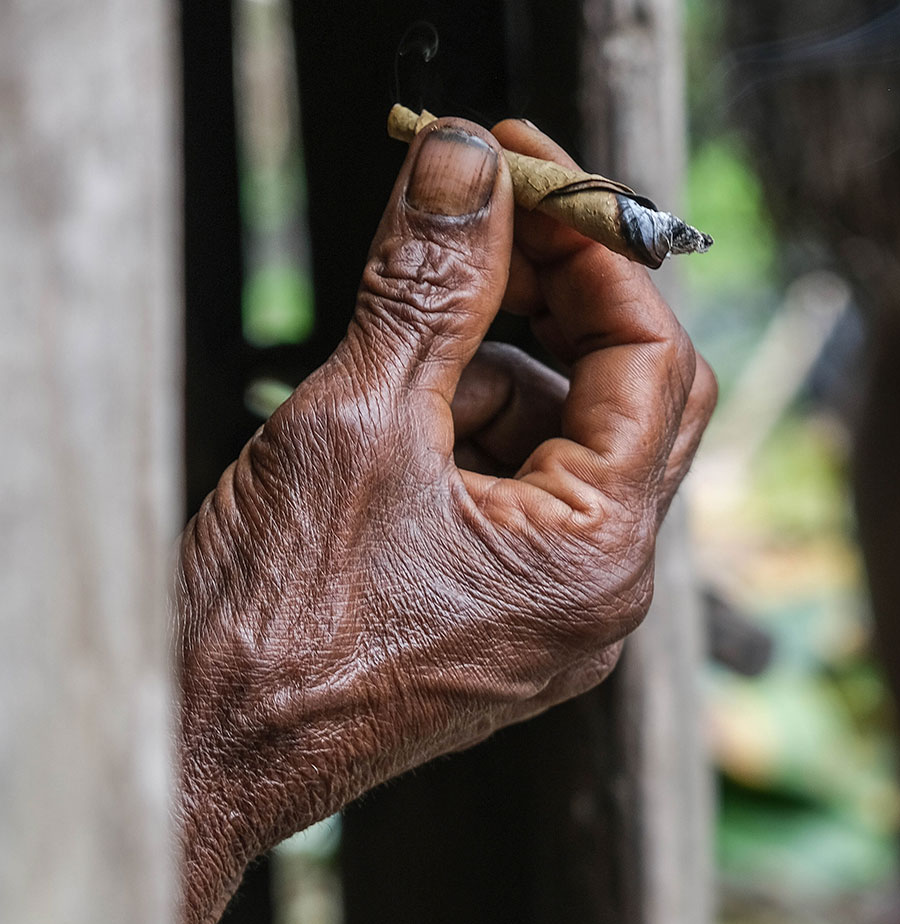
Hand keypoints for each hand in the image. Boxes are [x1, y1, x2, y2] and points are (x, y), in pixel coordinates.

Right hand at [176, 118, 715, 923]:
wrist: (210, 752)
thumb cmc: (276, 626)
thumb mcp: (358, 422)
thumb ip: (431, 283)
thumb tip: (465, 162)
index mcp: (596, 559)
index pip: (655, 360)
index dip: (594, 250)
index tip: (519, 177)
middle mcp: (600, 603)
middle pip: (631, 402)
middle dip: (557, 301)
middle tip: (476, 222)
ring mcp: (555, 622)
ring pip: (569, 448)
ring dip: (502, 369)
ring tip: (400, 348)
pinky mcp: (505, 629)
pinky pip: (523, 503)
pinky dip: (475, 438)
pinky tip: (394, 421)